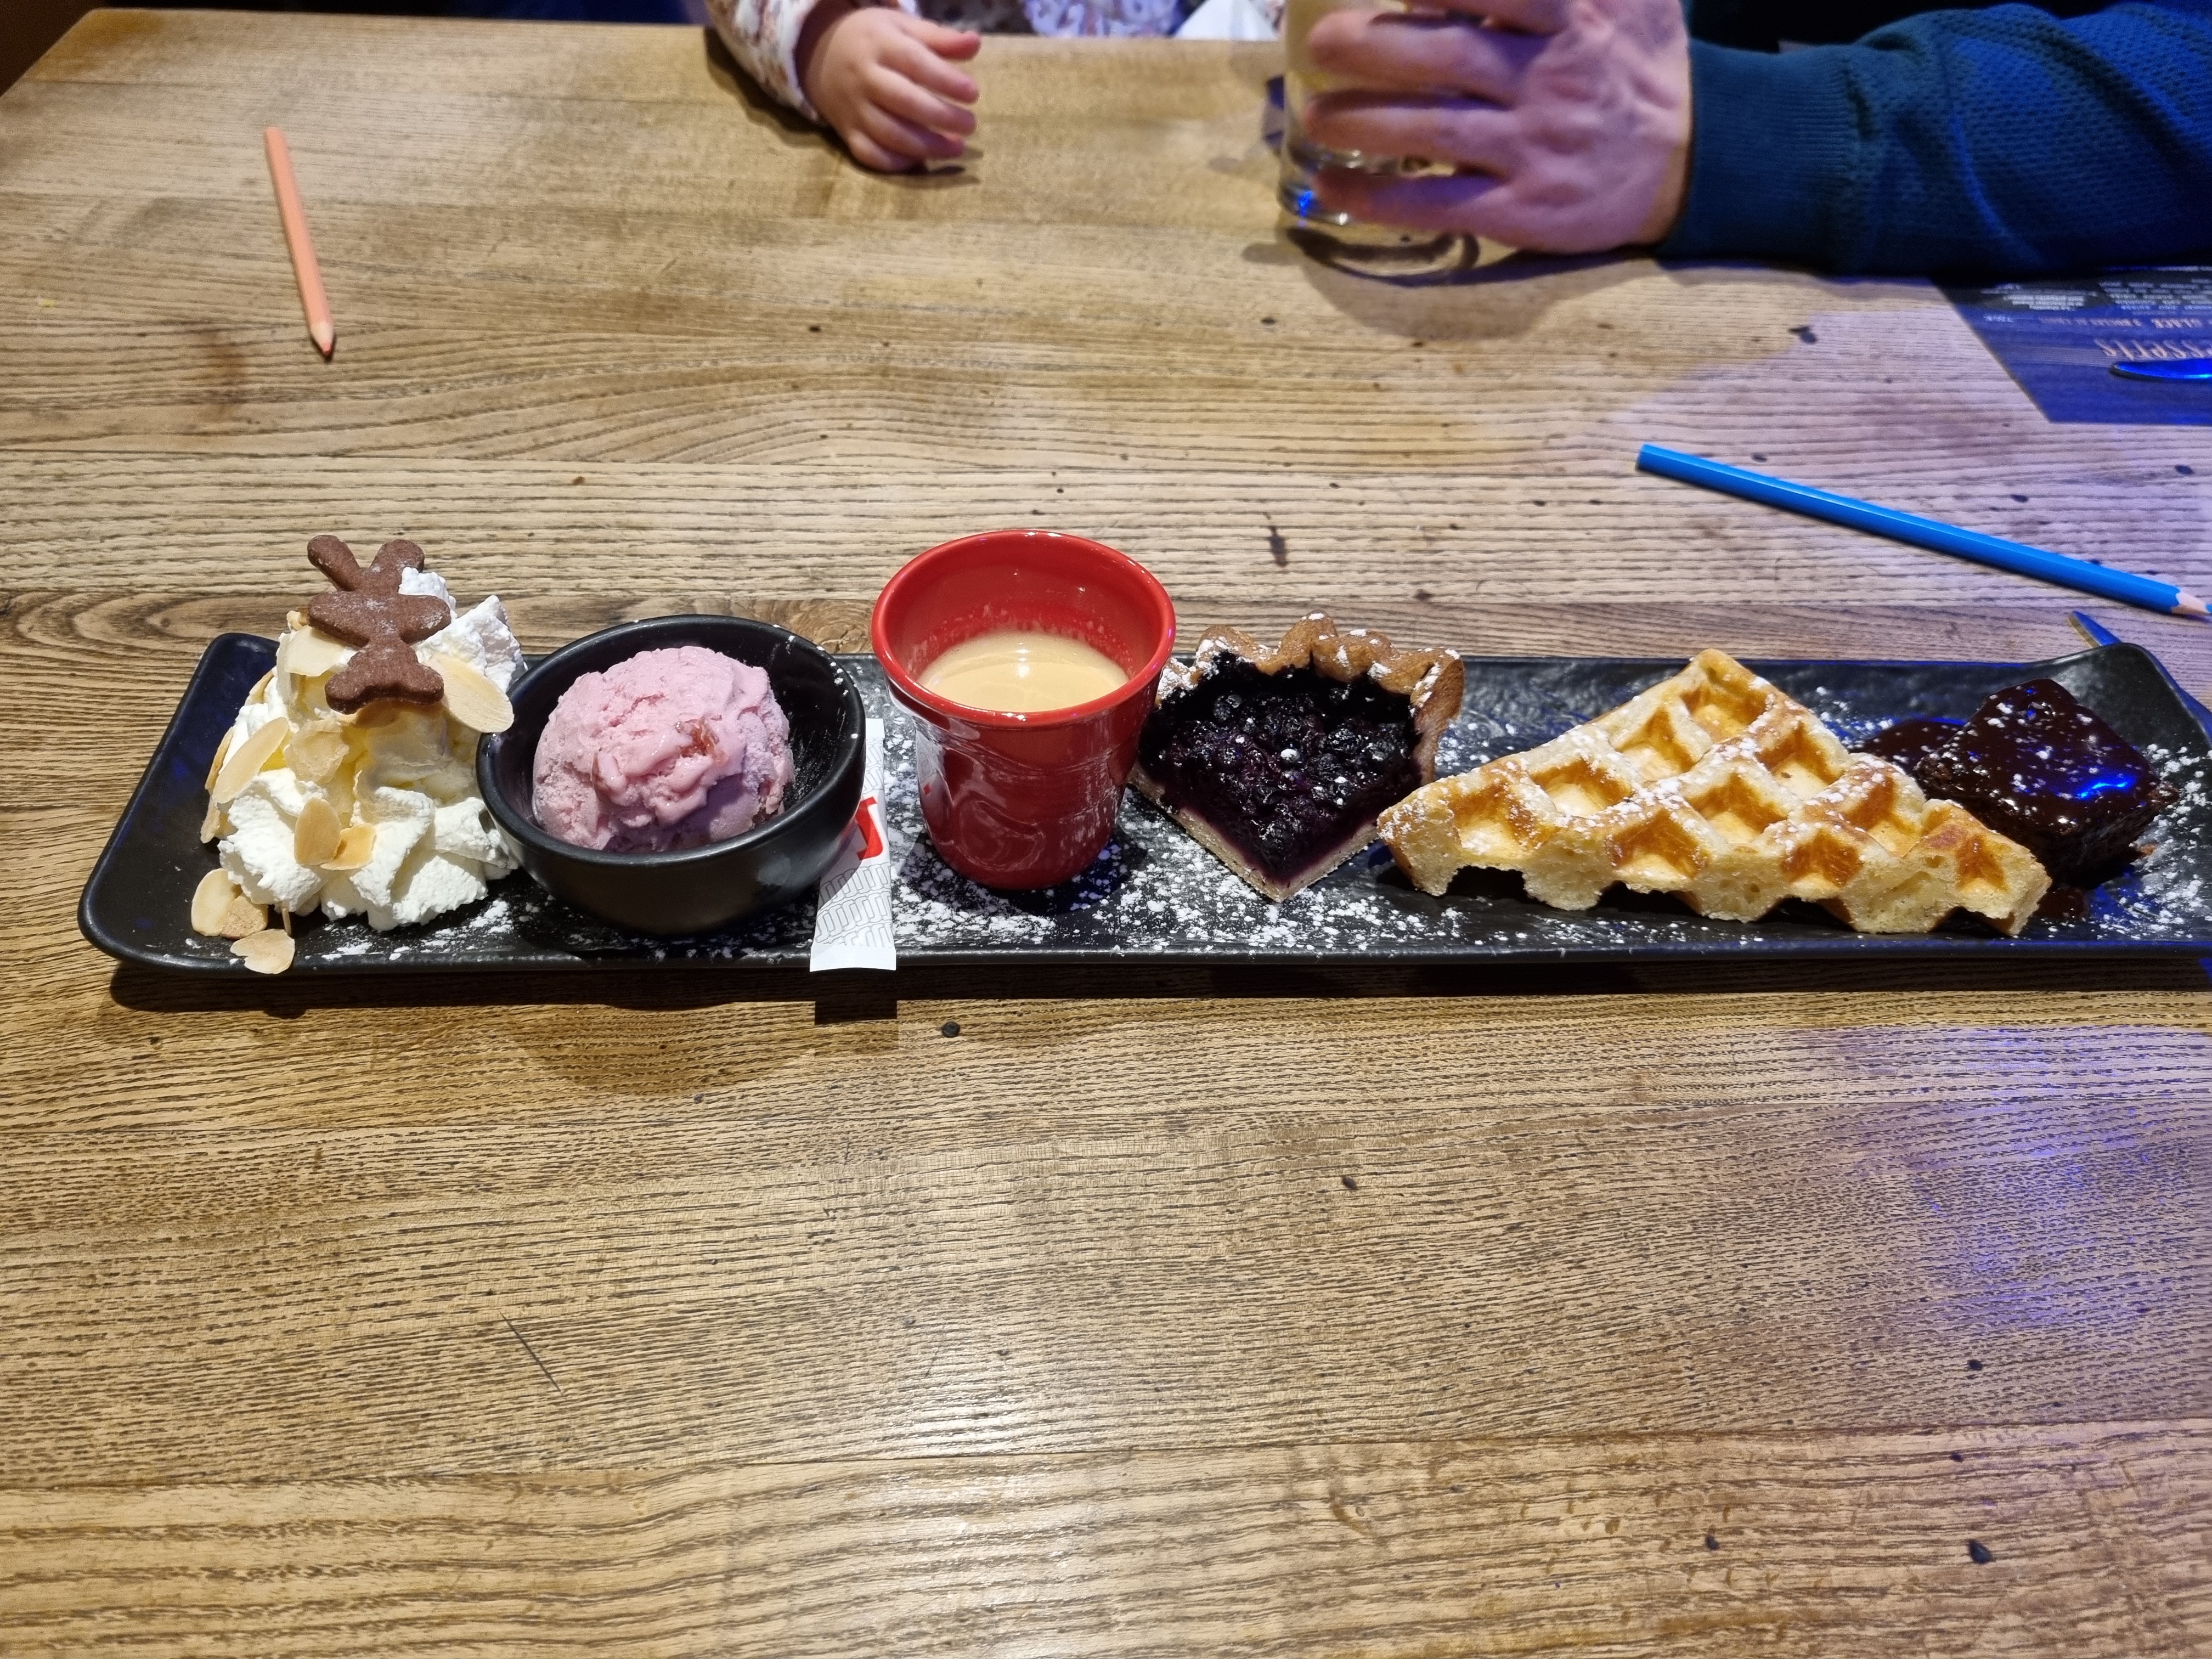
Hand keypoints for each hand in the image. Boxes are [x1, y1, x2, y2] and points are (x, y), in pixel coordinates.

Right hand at [799, 2, 979, 172]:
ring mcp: (853, 108)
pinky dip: (896, 163)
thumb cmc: (874, 40)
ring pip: (889, 134)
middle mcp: (863, 77)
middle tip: (970, 124)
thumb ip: (939, 38)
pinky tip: (922, 160)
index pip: (914, 62)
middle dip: (941, 117)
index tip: (972, 93)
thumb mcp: (902, 28)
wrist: (819, 54)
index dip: (945, 80)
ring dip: (926, 147)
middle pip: (903, 101)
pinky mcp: (847, 133)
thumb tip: (974, 43)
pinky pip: (869, 155)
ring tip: (956, 146)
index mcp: (879, 45)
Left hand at [1302, 0, 1690, 251]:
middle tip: (1321, 42)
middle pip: (1447, 55)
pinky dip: (1379, 197)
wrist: (1688, 159)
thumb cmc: (1634, 63)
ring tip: (1314, 115)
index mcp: (1572, 15)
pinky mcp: (1522, 210)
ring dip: (1362, 123)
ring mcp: (1534, 148)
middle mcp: (1550, 78)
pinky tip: (1333, 187)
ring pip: (1433, 130)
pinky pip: (1437, 204)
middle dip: (1374, 47)